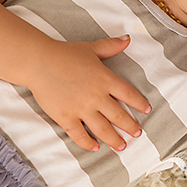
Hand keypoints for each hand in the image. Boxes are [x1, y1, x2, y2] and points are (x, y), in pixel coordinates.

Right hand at [28, 36, 150, 151]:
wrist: (39, 62)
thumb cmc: (65, 53)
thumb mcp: (91, 48)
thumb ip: (111, 46)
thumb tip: (128, 38)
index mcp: (105, 79)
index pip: (129, 94)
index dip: (140, 103)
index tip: (147, 110)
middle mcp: (97, 96)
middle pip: (119, 116)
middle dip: (130, 126)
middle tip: (137, 134)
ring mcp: (81, 109)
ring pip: (103, 129)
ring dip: (114, 139)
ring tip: (122, 146)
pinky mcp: (66, 117)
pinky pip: (80, 135)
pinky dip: (88, 143)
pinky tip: (95, 147)